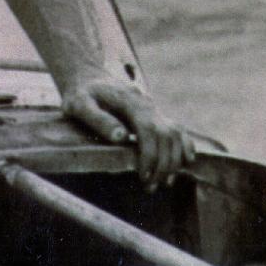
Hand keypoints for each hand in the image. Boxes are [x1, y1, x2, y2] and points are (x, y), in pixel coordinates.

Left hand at [61, 77, 194, 188]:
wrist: (89, 78)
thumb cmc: (81, 94)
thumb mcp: (79, 104)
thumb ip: (98, 119)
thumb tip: (121, 137)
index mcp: (128, 100)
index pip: (148, 129)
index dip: (150, 155)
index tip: (144, 176)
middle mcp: (146, 103)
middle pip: (165, 134)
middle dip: (163, 164)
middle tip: (151, 187)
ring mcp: (153, 108)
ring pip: (175, 133)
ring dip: (174, 159)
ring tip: (165, 182)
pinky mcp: (155, 114)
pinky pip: (177, 128)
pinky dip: (186, 144)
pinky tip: (187, 161)